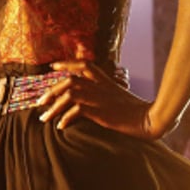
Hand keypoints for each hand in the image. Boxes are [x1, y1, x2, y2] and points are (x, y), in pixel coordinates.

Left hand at [36, 59, 157, 139]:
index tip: (53, 67)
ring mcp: (99, 98)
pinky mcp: (101, 111)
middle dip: (51, 91)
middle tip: (39, 102)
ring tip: (44, 118)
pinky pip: (77, 110)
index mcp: (104, 80)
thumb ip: (103, 93)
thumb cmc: (135, 111)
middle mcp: (100, 86)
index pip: (83, 65)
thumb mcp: (118, 97)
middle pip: (69, 81)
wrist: (150, 118)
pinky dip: (66, 118)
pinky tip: (61, 126)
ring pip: (69, 94)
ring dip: (54, 106)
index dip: (67, 64)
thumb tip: (87, 102)